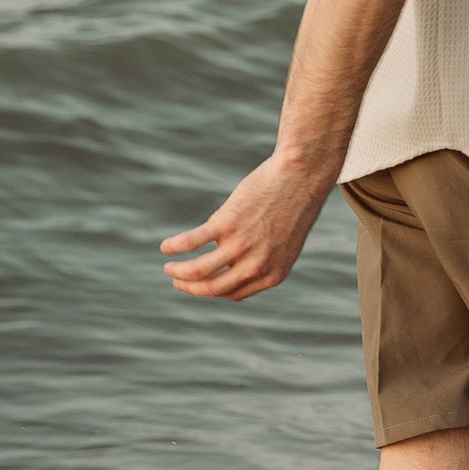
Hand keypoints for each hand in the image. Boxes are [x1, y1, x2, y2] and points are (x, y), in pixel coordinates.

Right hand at [162, 154, 332, 300]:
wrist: (302, 175)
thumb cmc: (294, 205)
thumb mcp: (284, 242)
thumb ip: (263, 257)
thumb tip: (231, 261)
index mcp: (273, 275)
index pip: (233, 294)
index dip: (213, 291)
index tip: (200, 284)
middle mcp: (256, 266)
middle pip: (212, 288)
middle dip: (190, 288)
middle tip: (176, 282)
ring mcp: (241, 246)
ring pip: (197, 271)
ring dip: (177, 272)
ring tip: (168, 267)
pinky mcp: (227, 224)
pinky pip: (191, 242)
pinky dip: (174, 247)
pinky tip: (166, 247)